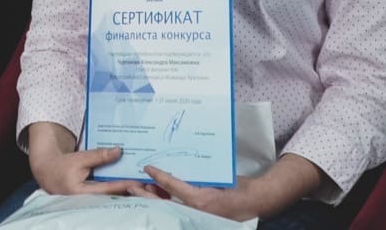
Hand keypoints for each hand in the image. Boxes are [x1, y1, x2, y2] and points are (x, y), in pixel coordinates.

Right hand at [31, 145, 158, 199]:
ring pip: (112, 196)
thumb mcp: (80, 158)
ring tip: (143, 185)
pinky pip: (108, 194)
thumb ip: (99, 156)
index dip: (125, 184)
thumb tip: (120, 151)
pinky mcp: (93, 199)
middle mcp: (87, 201)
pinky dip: (119, 189)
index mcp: (81, 192)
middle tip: (147, 186)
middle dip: (130, 191)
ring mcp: (91, 202)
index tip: (139, 181)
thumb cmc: (63, 166)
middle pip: (113, 196)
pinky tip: (131, 184)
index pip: (108, 189)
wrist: (48, 173)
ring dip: (127, 190)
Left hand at [141, 167, 263, 221]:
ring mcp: (196, 216)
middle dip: (146, 195)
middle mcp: (196, 211)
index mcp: (200, 199)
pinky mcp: (198, 217)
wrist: (254, 201)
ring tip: (143, 186)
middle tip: (131, 184)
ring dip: (155, 198)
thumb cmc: (237, 187)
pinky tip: (160, 193)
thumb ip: (196, 178)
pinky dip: (167, 201)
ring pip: (167, 208)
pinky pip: (177, 209)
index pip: (173, 186)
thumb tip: (175, 172)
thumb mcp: (216, 178)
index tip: (147, 168)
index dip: (158, 177)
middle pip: (163, 204)